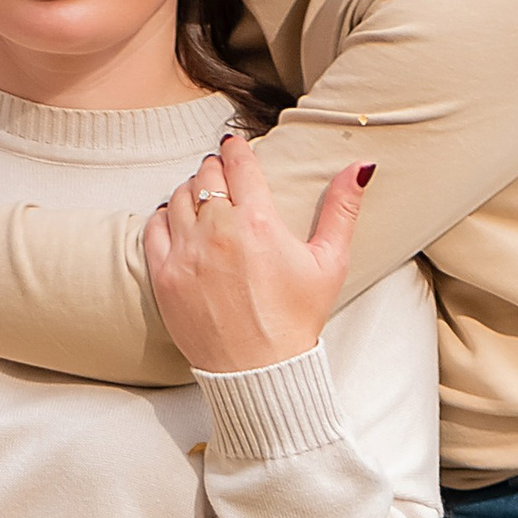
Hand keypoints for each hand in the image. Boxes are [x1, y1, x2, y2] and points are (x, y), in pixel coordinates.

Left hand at [144, 129, 373, 373]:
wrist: (261, 372)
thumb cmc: (297, 319)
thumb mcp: (330, 262)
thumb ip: (342, 208)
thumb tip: (362, 165)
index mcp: (259, 223)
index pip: (239, 164)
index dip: (236, 149)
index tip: (235, 146)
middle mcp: (218, 232)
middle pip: (206, 175)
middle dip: (215, 169)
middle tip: (222, 174)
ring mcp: (187, 254)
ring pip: (178, 197)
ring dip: (190, 190)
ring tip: (203, 198)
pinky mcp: (165, 276)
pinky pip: (155, 227)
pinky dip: (165, 217)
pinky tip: (178, 221)